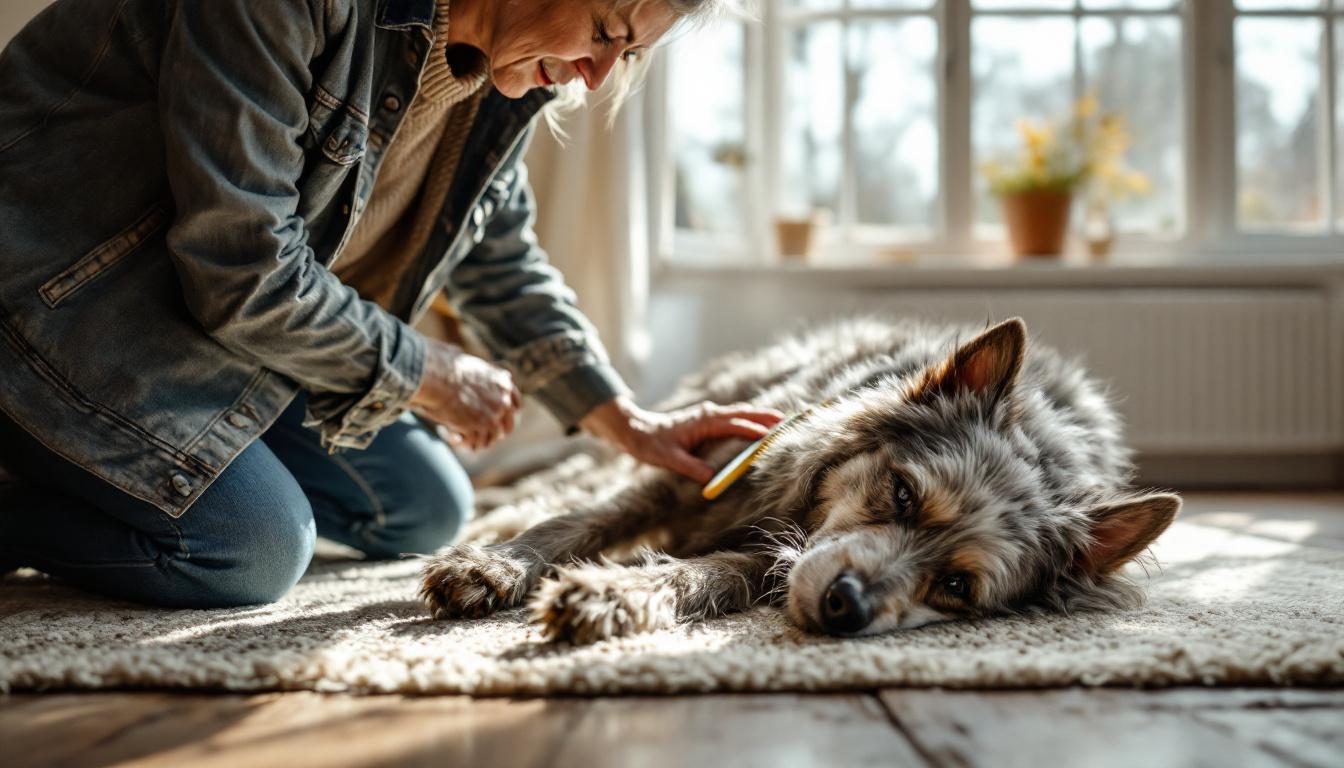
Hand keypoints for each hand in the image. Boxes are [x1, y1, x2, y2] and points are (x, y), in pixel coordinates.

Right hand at [409, 338, 520, 450]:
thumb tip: (481, 366)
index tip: (500, 418)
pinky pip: (477, 443)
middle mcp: (503, 401)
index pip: (515, 404)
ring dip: (480, 441)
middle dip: (496, 431)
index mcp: (503, 383)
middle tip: (485, 435)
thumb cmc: (446, 365)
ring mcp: (492, 415)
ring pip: (491, 437)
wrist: (437, 375)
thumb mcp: (472, 363)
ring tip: (469, 442)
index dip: (507, 413)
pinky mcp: (479, 427)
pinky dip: (468, 444)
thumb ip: (484, 371)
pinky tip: (459, 442)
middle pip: (508, 425)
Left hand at [580, 396, 785, 483]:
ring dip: (759, 416)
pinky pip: (733, 417)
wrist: (636, 430)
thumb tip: (712, 480)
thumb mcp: (669, 459)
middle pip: (743, 413)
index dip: (755, 430)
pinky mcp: (706, 420)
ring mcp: (708, 416)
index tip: (773, 435)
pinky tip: (756, 425)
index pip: (735, 425)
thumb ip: (691, 468)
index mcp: (704, 422)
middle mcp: (709, 415)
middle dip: (765, 416)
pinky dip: (747, 419)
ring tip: (779, 421)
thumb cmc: (652, 444)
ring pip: (740, 413)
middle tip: (788, 421)